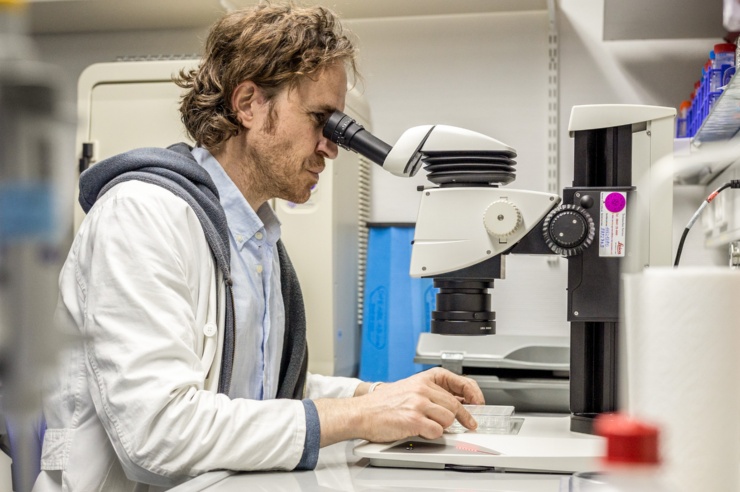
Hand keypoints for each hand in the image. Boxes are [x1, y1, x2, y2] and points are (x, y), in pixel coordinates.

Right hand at [314, 368, 483, 445]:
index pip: (456, 380)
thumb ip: (430, 392)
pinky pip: (437, 431)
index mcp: (422, 379)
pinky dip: (433, 434)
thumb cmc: (381, 403)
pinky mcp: (413, 420)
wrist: (361, 413)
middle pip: (455, 404)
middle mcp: (421, 389)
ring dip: (444, 426)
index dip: (472, 392)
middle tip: (470, 424)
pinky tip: (424, 431)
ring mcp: (418, 404)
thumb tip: (456, 402)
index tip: (478, 402)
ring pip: (448, 418)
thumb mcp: (408, 389)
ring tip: (432, 426)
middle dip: (464, 417)